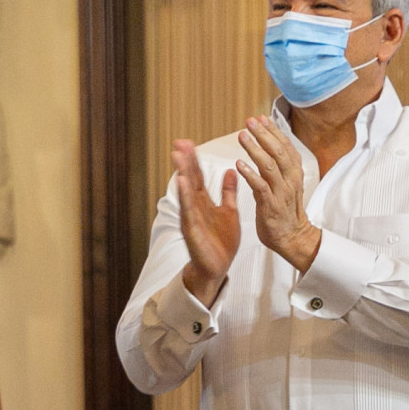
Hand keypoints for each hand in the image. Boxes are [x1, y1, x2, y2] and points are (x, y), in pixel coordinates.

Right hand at [172, 140, 238, 305]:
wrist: (218, 267)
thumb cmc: (221, 242)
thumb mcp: (229, 212)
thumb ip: (228, 192)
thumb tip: (231, 171)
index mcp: (205, 202)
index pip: (198, 176)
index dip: (194, 159)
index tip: (188, 142)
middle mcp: (196, 207)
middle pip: (190, 179)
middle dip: (185, 161)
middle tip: (179, 142)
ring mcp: (192, 217)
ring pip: (187, 192)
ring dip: (182, 173)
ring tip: (177, 156)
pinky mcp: (192, 229)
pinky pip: (189, 210)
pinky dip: (185, 196)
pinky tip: (183, 182)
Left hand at [236, 116, 321, 271]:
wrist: (292, 237)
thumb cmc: (285, 209)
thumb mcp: (286, 183)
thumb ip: (279, 165)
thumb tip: (271, 144)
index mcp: (294, 173)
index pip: (285, 147)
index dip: (274, 131)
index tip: (261, 118)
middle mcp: (290, 179)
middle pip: (278, 152)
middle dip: (264, 135)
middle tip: (249, 121)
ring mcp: (281, 192)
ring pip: (269, 166)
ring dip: (255, 149)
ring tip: (241, 136)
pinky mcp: (271, 205)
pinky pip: (260, 187)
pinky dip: (250, 174)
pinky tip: (239, 163)